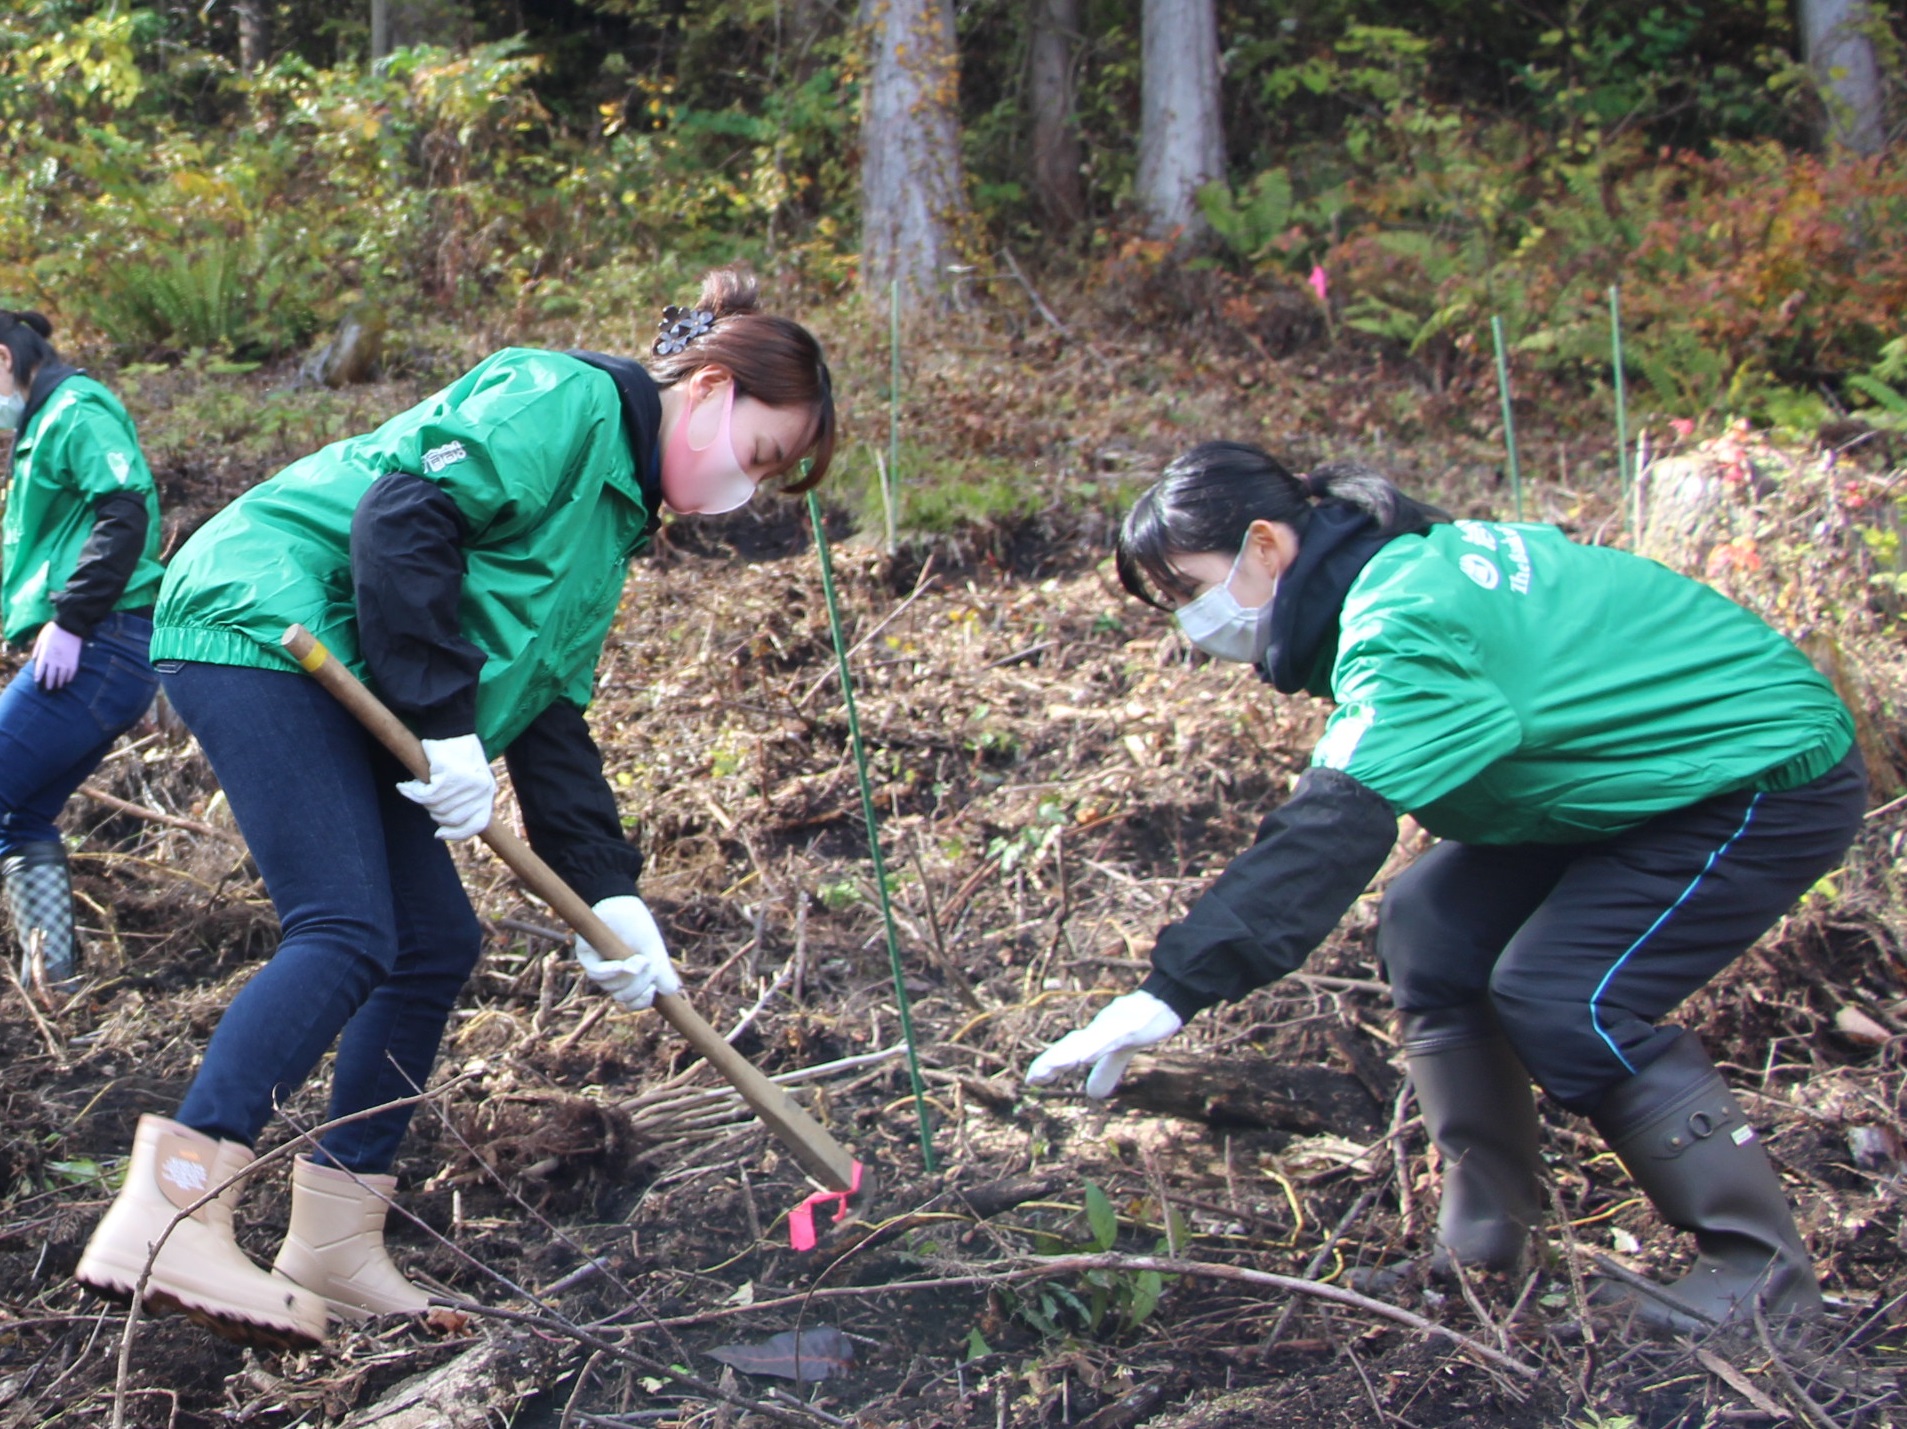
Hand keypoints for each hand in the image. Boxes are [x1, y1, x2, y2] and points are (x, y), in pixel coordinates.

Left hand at [31, 623, 81, 689]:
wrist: (70, 626)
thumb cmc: (53, 631)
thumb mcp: (41, 638)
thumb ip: (37, 650)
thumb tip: (35, 659)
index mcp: (45, 655)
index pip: (40, 670)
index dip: (38, 677)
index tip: (37, 682)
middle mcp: (54, 661)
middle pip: (51, 676)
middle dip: (49, 684)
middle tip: (48, 690)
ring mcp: (65, 662)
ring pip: (61, 676)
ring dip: (59, 683)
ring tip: (58, 687)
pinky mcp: (74, 661)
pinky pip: (72, 673)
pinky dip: (69, 678)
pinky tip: (68, 681)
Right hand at [395, 734, 494, 839]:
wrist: (449, 727)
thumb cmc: (456, 752)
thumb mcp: (469, 778)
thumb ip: (464, 799)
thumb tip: (446, 826)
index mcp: (488, 791)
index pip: (476, 825)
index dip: (457, 834)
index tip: (439, 834)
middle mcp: (480, 790)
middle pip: (451, 818)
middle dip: (434, 812)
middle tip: (425, 798)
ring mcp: (466, 784)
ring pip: (436, 807)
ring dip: (421, 800)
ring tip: (416, 788)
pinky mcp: (449, 776)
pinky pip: (426, 795)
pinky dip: (413, 791)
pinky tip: (406, 786)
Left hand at [574, 895, 680, 1009]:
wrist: (624, 903)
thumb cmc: (639, 927)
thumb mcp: (655, 952)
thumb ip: (663, 973)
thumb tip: (671, 991)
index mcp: (629, 979)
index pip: (633, 1002)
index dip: (641, 1001)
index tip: (652, 991)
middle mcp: (613, 977)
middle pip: (623, 996)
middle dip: (639, 985)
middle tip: (649, 965)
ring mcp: (599, 967)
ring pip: (611, 986)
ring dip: (628, 976)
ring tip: (640, 958)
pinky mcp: (586, 955)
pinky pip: (596, 973)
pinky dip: (611, 971)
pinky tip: (622, 965)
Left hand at [1024, 990, 1182, 1098]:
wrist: (1164, 1001)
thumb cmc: (1140, 1023)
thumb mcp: (1121, 1053)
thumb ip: (1106, 1071)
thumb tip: (1091, 1095)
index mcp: (1094, 1037)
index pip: (1068, 1051)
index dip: (1049, 1064)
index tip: (1031, 1080)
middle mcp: (1098, 1031)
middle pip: (1070, 1046)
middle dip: (1051, 1061)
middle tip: (1032, 1078)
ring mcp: (1113, 1028)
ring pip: (1086, 1043)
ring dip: (1068, 1055)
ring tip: (1050, 1068)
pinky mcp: (1129, 1029)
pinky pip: (1110, 1039)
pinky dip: (1096, 1048)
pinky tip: (1085, 1057)